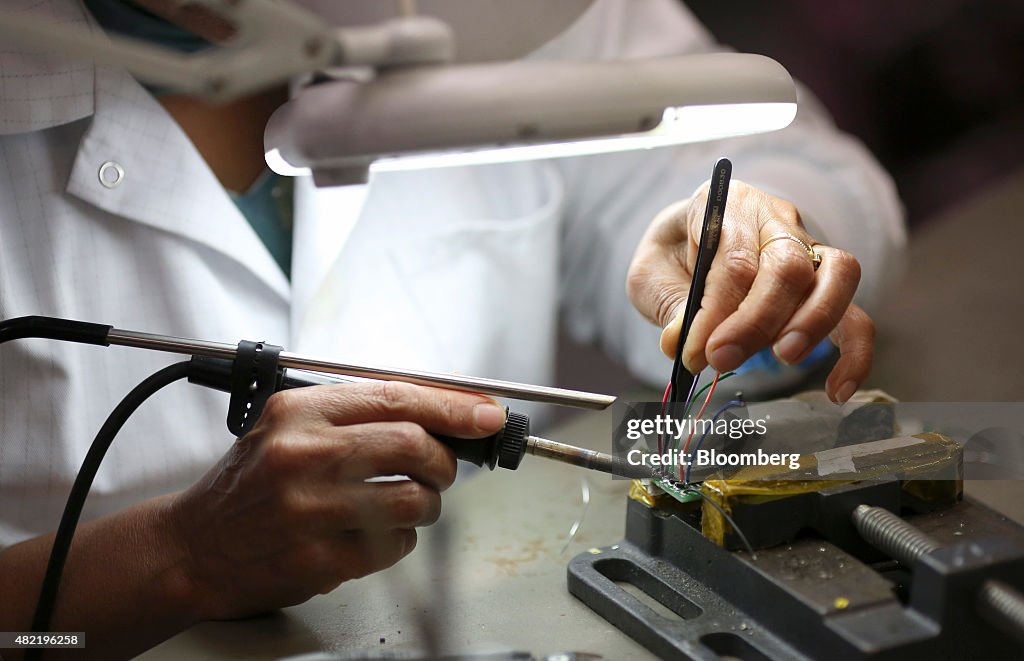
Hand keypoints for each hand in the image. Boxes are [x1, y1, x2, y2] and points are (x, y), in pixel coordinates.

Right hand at [167, 381, 505, 619]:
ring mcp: (310, 509)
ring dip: (429, 504)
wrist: (194, 545)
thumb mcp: (289, 426)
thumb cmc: (250, 484)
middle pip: (415, 445)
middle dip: (446, 459)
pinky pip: (395, 545)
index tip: (487, 415)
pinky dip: (402, 540)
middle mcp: (303, 455)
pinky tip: (377, 535)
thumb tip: (442, 409)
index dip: (454, 406)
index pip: (397, 397)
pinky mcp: (318, 558)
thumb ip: (358, 412)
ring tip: (411, 503)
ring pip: (415, 499)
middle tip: (443, 468)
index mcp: (300, 412)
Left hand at [626, 179, 873, 402]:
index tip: (694, 354)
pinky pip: (855, 313)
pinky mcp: (825, 284)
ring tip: (784, 359)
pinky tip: (838, 389)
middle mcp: (775, 219)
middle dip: (756, 321)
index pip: (735, 258)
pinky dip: (854, 352)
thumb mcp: (650, 274)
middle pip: (787, 265)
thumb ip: (666, 304)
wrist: (689, 244)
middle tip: (721, 360)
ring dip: (813, 324)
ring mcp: (808, 247)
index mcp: (726, 204)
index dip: (716, 311)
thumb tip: (680, 341)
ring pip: (837, 275)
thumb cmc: (671, 255)